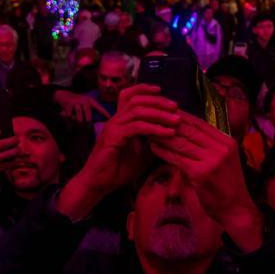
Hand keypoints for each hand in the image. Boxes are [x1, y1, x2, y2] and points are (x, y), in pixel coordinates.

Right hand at [0, 125, 20, 188]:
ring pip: (7, 154)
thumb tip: (2, 135)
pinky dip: (15, 162)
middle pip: (1, 143)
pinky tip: (19, 160)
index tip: (0, 131)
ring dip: (16, 151)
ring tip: (19, 149)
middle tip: (17, 140)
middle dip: (12, 141)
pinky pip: (7, 165)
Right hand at [54, 90, 110, 122]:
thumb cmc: (77, 103)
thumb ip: (89, 112)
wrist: (64, 95)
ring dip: (78, 120)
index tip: (110, 118)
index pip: (99, 107)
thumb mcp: (84, 104)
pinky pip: (70, 114)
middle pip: (87, 112)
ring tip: (78, 122)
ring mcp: (76, 102)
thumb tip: (95, 122)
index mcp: (90, 101)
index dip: (104, 112)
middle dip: (87, 120)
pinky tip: (69, 116)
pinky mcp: (69, 104)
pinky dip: (70, 117)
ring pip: (79, 114)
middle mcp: (84, 100)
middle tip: (86, 124)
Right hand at [57, 84, 178, 220]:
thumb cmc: (117, 170)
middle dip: (157, 101)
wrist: (98, 184)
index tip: (161, 91)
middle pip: (136, 100)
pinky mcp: (113, 137)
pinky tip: (167, 133)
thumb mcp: (141, 154)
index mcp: (120, 121)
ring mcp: (113, 128)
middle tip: (175, 106)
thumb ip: (152, 142)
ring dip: (159, 114)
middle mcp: (115, 121)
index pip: (128, 96)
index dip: (144, 89)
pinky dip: (154, 128)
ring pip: (138, 111)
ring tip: (176, 120)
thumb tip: (170, 134)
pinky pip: (137, 127)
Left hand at [147, 113, 262, 250]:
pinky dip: (163, 151)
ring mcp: (211, 160)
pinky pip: (177, 158)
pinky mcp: (200, 173)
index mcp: (226, 141)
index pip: (200, 123)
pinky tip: (153, 147)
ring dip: (163, 136)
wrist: (236, 208)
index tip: (166, 111)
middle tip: (153, 117)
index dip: (182, 116)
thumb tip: (186, 130)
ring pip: (181, 143)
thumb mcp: (223, 159)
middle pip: (190, 130)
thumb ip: (208, 146)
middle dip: (169, 123)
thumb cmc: (225, 185)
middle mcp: (220, 148)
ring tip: (149, 131)